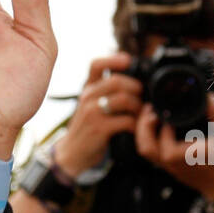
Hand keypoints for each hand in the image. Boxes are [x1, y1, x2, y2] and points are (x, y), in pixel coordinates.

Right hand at [52, 53, 143, 176]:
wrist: (71, 153)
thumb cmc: (87, 128)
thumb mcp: (90, 105)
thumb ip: (105, 92)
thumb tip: (132, 79)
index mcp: (87, 89)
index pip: (96, 65)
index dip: (114, 59)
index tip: (128, 60)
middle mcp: (87, 97)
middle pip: (116, 81)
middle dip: (135, 88)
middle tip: (141, 97)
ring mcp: (92, 113)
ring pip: (123, 99)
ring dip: (138, 107)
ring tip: (141, 114)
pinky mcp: (99, 129)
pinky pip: (125, 120)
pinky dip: (136, 124)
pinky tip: (135, 128)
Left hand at [134, 94, 213, 206]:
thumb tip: (208, 97)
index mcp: (186, 157)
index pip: (166, 146)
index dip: (164, 128)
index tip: (168, 114)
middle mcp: (172, 163)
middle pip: (146, 147)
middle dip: (144, 126)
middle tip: (151, 110)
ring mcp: (167, 165)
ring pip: (145, 149)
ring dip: (143, 131)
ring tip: (150, 114)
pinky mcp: (165, 165)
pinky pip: (150, 150)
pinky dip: (148, 136)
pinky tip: (155, 124)